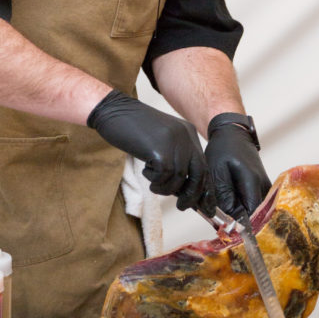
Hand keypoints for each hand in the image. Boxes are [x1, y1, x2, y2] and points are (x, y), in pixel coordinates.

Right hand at [88, 90, 212, 211]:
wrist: (114, 110)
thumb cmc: (133, 129)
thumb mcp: (161, 141)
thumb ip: (175, 159)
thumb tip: (185, 191)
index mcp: (188, 132)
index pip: (204, 166)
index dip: (205, 188)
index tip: (203, 206)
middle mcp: (186, 135)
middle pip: (199, 173)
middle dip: (191, 195)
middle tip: (182, 207)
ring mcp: (174, 141)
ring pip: (180, 178)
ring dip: (166, 188)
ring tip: (153, 184)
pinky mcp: (160, 148)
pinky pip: (164, 176)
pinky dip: (155, 181)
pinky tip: (146, 172)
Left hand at [205, 113, 270, 219]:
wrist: (233, 134)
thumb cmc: (223, 149)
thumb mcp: (217, 170)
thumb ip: (224, 195)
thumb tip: (231, 218)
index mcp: (253, 181)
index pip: (254, 214)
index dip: (242, 226)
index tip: (229, 232)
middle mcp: (264, 186)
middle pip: (257, 216)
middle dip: (241, 224)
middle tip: (224, 225)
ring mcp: (266, 187)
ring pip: (258, 212)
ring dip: (243, 217)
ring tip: (225, 215)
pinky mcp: (264, 188)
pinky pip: (257, 205)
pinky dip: (245, 209)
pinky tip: (232, 207)